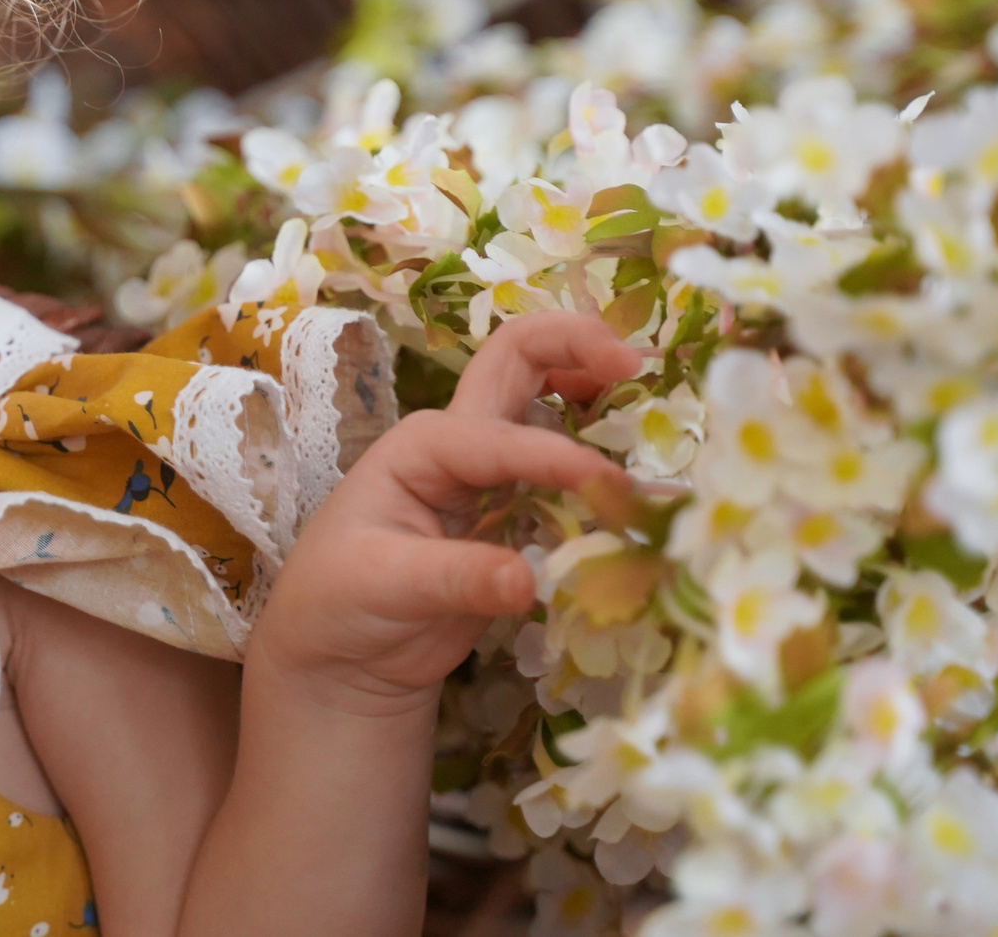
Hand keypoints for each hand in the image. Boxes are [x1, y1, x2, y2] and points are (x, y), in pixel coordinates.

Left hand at [250, 311, 641, 711]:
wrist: (339, 652)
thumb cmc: (338, 599)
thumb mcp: (383, 585)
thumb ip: (457, 579)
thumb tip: (527, 581)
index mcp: (422, 444)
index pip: (499, 435)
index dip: (553, 455)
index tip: (604, 485)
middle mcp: (462, 445)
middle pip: (520, 363)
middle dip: (576, 345)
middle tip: (636, 359)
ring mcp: (495, 480)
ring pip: (552, 412)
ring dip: (601, 398)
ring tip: (659, 405)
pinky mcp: (520, 522)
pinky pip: (570, 488)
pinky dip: (610, 480)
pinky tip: (653, 496)